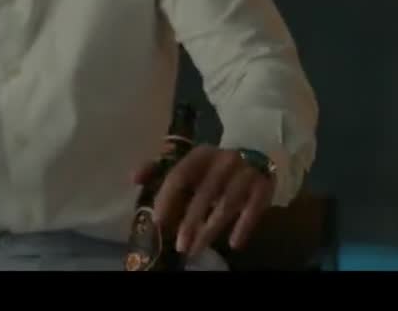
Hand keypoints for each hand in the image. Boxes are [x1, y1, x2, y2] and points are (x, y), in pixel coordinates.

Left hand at [133, 145, 274, 258]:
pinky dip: (244, 227)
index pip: (180, 175)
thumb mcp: (189, 161)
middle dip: (190, 222)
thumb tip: (133, 178)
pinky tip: (234, 244)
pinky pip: (253, 209)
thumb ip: (160, 168)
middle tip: (179, 246)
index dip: (167, 198)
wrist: (258, 147)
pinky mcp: (264, 186)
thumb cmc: (214, 163)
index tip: (157, 221)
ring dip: (210, 230)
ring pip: (226, 205)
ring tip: (196, 250)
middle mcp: (224, 161)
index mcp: (201, 154)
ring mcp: (245, 173)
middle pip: (204, 194)